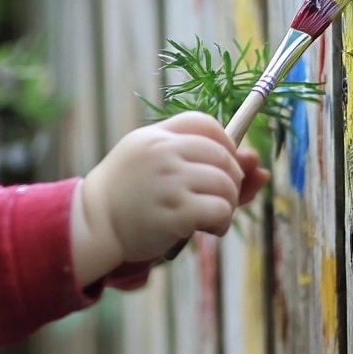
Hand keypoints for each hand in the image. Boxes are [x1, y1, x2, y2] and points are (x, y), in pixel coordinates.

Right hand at [71, 112, 264, 284]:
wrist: (94, 224)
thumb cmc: (130, 196)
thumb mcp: (160, 169)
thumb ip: (204, 162)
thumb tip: (258, 162)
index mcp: (156, 137)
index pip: (205, 123)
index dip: (226, 144)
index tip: (222, 166)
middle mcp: (162, 152)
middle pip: (222, 155)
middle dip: (231, 180)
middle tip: (217, 200)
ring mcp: (168, 181)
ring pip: (226, 184)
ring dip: (228, 204)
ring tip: (212, 217)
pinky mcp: (174, 211)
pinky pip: (220, 210)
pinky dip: (222, 222)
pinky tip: (209, 229)